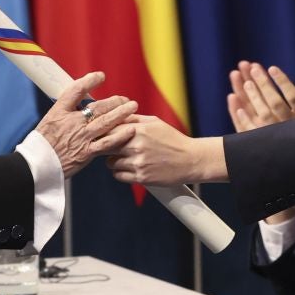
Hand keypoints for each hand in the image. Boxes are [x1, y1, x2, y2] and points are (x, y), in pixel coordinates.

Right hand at [35, 71, 138, 176]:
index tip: (100, 76)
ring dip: (121, 113)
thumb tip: (80, 104)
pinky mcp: (86, 153)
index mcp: (59, 112)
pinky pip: (107, 143)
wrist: (35, 166)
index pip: (75, 90)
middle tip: (124, 99)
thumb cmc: (42, 144)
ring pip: (105, 121)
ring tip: (133, 106)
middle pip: (97, 106)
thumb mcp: (50, 121)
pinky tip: (131, 129)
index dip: (89, 80)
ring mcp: (80, 137)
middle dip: (114, 101)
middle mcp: (71, 122)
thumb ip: (66, 112)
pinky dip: (120, 135)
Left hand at [103, 115, 226, 185]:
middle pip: (106, 146)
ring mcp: (138, 163)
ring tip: (125, 158)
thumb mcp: (155, 122)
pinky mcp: (141, 177)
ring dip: (114, 161)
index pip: (109, 130)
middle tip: (111, 147)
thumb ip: (134, 119)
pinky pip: (118, 176)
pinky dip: (119, 172)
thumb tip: (116, 116)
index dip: (104, 132)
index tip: (103, 135)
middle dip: (107, 147)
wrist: (190, 160)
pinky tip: (128, 168)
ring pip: (110, 163)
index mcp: (139, 130)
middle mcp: (136, 146)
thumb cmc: (173, 140)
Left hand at [227, 61, 294, 131]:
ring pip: (263, 115)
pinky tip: (238, 106)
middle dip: (264, 85)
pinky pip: (253, 132)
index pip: (294, 97)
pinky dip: (244, 119)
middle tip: (253, 68)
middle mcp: (292, 128)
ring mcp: (279, 138)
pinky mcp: (268, 147)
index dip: (283, 82)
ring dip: (253, 98)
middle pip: (276, 103)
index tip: (272, 68)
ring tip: (245, 82)